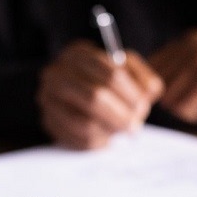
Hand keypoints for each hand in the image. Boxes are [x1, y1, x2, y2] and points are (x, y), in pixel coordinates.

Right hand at [37, 40, 162, 148]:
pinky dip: (98, 142)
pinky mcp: (48, 122)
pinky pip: (77, 139)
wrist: (75, 93)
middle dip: (121, 115)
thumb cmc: (107, 81)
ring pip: (85, 123)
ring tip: (121, 130)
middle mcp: (56, 73)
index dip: (131, 94)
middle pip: (95, 97)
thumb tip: (148, 92)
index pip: (111, 74)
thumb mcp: (127, 70)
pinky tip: (107, 137)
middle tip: (135, 126)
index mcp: (78, 54)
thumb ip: (143, 78)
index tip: (143, 106)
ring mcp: (48, 99)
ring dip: (110, 130)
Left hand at [148, 29, 196, 129]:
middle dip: (172, 98)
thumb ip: (172, 67)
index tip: (174, 93)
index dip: (158, 86)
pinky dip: (195, 114)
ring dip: (184, 107)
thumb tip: (135, 83)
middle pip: (159, 84)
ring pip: (170, 98)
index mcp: (192, 39)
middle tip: (196, 97)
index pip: (152, 65)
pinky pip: (185, 109)